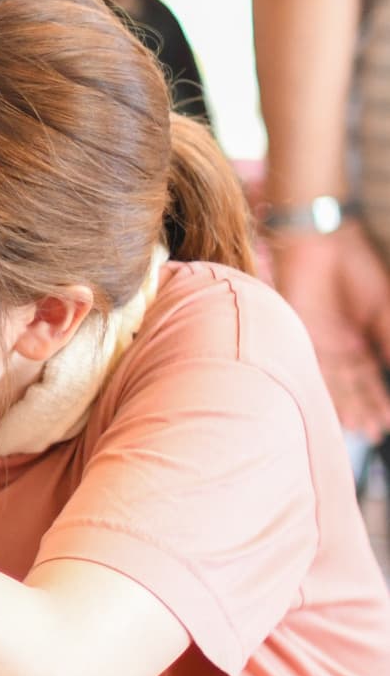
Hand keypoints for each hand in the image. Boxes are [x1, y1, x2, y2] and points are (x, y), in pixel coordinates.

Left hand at [267, 224, 389, 437]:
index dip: (382, 398)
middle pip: (353, 385)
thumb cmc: (356, 270)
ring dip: (347, 405)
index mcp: (357, 342)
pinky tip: (332, 405)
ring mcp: (316, 345)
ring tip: (361, 428)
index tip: (389, 420)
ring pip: (333, 382)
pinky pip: (308, 368)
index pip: (371, 378)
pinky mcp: (295, 338)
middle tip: (376, 432)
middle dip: (366, 408)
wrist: (321, 242)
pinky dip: (322, 386)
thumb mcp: (384, 308)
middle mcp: (336, 349)